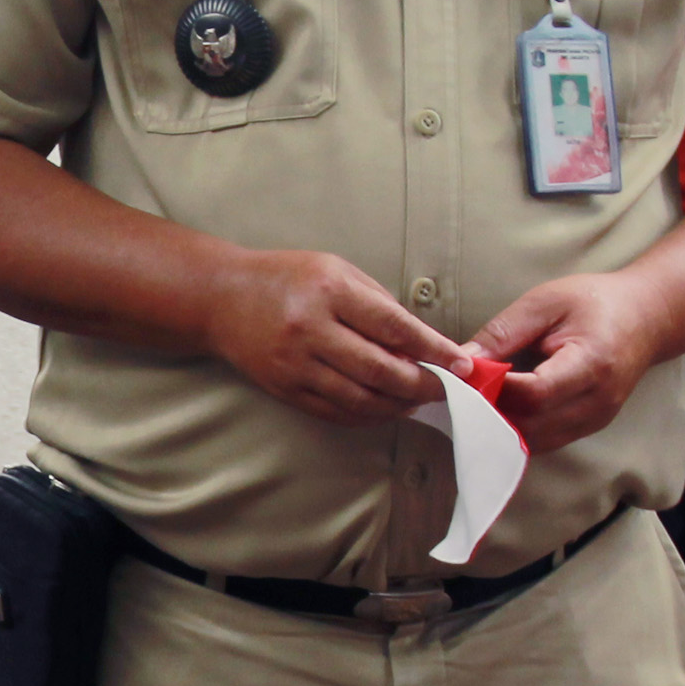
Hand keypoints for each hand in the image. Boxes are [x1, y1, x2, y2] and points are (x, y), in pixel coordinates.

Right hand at [202, 247, 460, 425]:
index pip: (396, 328)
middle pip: (381, 371)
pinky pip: (336, 412)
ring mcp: (296, 364)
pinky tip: (386, 408)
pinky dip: (369, 415)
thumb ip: (379, 305)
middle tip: (447, 390)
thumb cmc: (288, 278)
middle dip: (423, 385)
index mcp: (330, 292)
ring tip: (419, 400)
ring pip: (361, 399)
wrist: (222, 298)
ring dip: (398, 405)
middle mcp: (311, 330)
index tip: (462, 364)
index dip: (434, 350)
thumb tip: (422, 344)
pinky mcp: (285, 389)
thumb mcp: (337, 270)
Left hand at [472, 270, 666, 456]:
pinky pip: (544, 440)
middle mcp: (597, 400)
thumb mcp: (546, 302)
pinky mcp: (588, 427)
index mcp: (592, 363)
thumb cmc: (596, 302)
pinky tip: (503, 407)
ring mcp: (595, 419)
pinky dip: (518, 429)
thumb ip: (504, 331)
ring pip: (535, 441)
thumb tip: (463, 359)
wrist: (646, 317)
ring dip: (502, 425)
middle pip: (532, 424)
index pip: (537, 393)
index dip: (498, 389)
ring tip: (483, 398)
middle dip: (492, 411)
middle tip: (467, 390)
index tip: (471, 374)